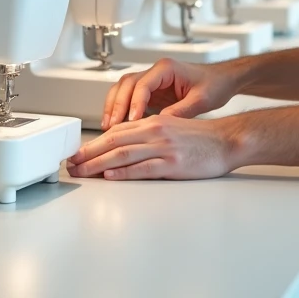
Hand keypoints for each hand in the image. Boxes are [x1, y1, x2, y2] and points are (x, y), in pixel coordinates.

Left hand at [67, 114, 239, 180]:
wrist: (227, 140)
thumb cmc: (200, 138)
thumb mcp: (170, 128)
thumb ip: (147, 135)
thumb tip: (123, 146)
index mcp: (153, 122)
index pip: (116, 131)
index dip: (94, 142)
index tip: (79, 152)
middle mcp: (155, 132)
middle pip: (114, 142)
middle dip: (89, 153)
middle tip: (72, 163)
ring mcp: (163, 148)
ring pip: (123, 154)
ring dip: (98, 164)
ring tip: (83, 171)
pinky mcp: (173, 163)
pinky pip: (143, 168)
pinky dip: (124, 173)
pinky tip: (110, 176)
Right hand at [101, 57, 237, 129]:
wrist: (222, 80)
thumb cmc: (215, 84)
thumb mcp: (200, 100)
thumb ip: (180, 111)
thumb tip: (160, 125)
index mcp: (167, 68)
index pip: (143, 84)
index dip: (134, 103)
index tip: (131, 120)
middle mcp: (156, 72)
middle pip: (126, 84)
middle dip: (116, 104)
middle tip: (112, 125)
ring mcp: (152, 81)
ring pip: (123, 89)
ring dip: (114, 106)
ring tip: (108, 126)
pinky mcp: (152, 92)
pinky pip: (129, 98)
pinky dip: (120, 110)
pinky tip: (116, 125)